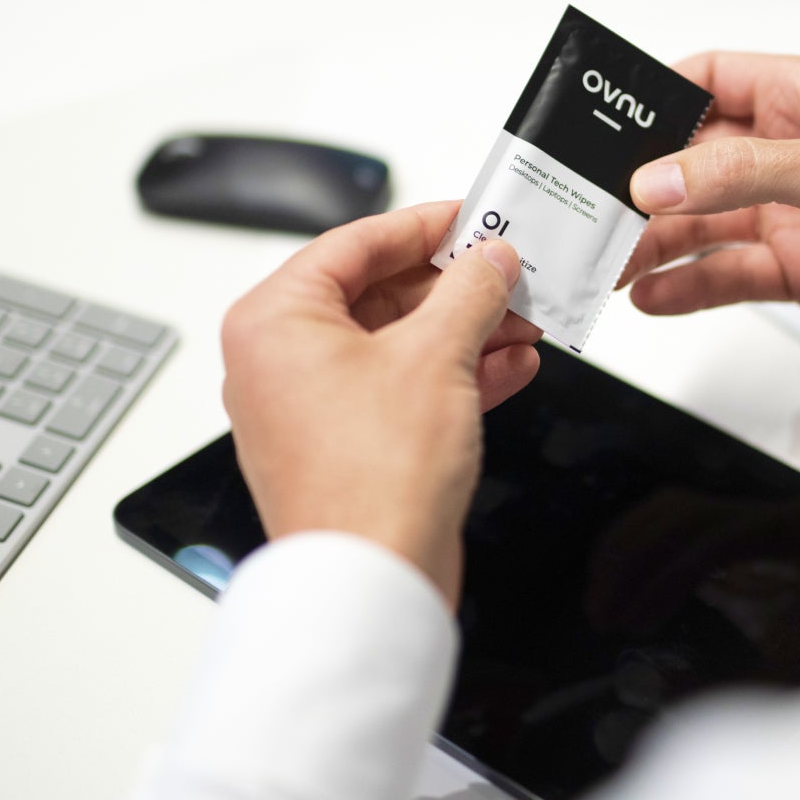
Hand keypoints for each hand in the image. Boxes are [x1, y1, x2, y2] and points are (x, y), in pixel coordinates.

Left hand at [219, 201, 543, 604]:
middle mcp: (278, 360)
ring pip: (396, 345)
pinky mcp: (344, 447)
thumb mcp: (436, 355)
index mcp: (273, 320)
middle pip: (377, 294)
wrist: (371, 583)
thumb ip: (469, 291)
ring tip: (525, 317)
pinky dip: (453, 375)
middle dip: (454, 286)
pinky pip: (400, 390)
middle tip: (511, 270)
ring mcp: (308, 407)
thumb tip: (489, 259)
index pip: (353, 244)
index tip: (472, 217)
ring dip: (465, 330)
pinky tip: (510, 364)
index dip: (423, 226)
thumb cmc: (370, 479)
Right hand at [617, 52, 799, 357]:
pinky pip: (729, 273)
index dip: (658, 99)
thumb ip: (739, 175)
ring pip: (705, 222)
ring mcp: (797, 213)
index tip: (606, 125)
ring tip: (610, 263)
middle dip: (643, 185)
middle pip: (694, 161)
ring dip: (656, 242)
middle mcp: (796, 152)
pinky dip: (689, 285)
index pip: (713, 80)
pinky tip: (653, 296)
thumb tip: (658, 179)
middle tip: (592, 208)